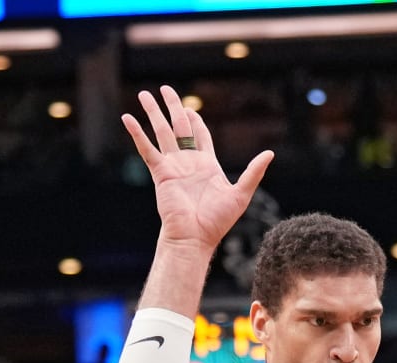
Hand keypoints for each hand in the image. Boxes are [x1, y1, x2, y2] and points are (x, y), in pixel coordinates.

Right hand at [123, 86, 273, 252]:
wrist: (195, 238)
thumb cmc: (217, 221)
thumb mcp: (241, 193)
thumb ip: (253, 172)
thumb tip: (270, 153)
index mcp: (206, 164)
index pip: (200, 135)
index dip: (195, 120)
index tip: (189, 108)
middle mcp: (188, 162)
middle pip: (179, 127)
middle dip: (173, 107)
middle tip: (166, 89)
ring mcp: (172, 166)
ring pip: (161, 132)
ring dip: (153, 113)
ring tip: (145, 94)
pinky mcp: (160, 173)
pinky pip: (147, 149)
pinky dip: (137, 133)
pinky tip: (126, 118)